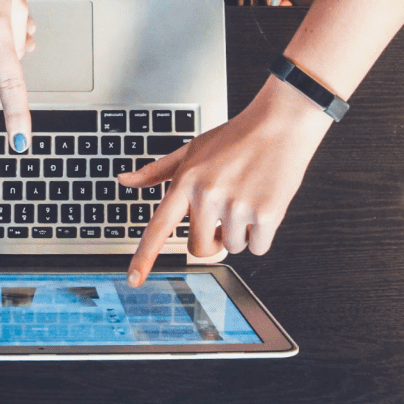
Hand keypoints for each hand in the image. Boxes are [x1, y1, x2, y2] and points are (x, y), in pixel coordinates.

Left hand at [121, 77, 333, 286]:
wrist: (280, 124)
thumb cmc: (235, 137)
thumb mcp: (190, 149)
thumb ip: (156, 171)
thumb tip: (124, 180)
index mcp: (186, 182)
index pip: (159, 227)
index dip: (144, 257)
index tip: (134, 280)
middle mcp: (208, 196)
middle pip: (199, 248)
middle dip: (212, 239)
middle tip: (223, 214)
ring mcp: (237, 206)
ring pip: (232, 247)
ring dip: (240, 232)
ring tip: (246, 198)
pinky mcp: (266, 214)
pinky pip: (258, 247)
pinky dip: (262, 235)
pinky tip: (263, 204)